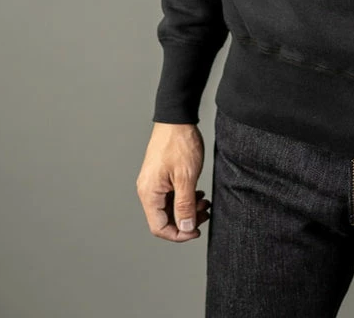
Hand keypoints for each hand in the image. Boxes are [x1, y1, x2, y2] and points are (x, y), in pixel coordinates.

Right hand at [136, 122, 210, 241]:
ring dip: (187, 208)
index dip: (178, 234)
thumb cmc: (179, 142)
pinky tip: (198, 192)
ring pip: (169, 207)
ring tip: (204, 201)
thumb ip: (185, 204)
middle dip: (186, 219)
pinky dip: (185, 198)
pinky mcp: (160, 176)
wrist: (176, 118)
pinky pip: (171, 195)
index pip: (159, 227)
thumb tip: (185, 228)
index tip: (196, 230)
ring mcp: (154, 182)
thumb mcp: (186, 176)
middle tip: (205, 212)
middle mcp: (148, 190)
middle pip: (164, 219)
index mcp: (150, 193)